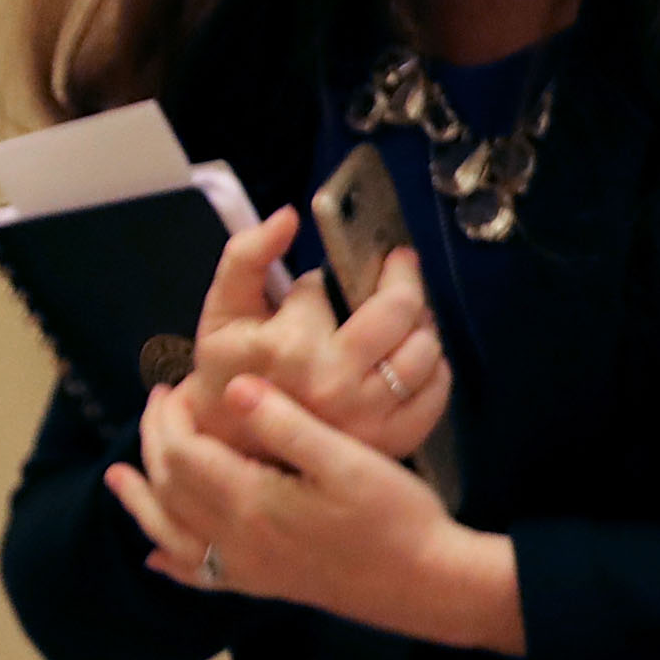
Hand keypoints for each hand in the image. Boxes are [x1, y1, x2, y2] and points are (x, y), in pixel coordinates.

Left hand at [104, 374, 520, 652]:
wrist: (425, 582)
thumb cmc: (393, 516)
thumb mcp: (346, 458)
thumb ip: (284, 423)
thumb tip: (230, 388)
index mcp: (251, 501)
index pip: (184, 454)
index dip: (170, 419)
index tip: (174, 387)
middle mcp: (236, 539)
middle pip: (170, 489)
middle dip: (154, 445)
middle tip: (158, 406)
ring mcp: (247, 567)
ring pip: (172, 534)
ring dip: (142, 503)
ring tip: (120, 478)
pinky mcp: (265, 583)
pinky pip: (200, 575)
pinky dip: (171, 562)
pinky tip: (158, 558)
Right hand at [183, 209, 453, 459]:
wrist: (237, 444)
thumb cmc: (229, 371)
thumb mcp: (223, 310)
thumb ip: (246, 256)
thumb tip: (289, 216)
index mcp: (291, 345)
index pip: (330, 286)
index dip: (328, 277)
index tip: (326, 281)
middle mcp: (335, 382)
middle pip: (398, 310)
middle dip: (401, 278)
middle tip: (398, 264)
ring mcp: (367, 417)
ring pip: (424, 349)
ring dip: (420, 323)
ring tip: (402, 316)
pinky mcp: (391, 440)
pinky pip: (435, 393)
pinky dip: (434, 368)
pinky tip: (409, 356)